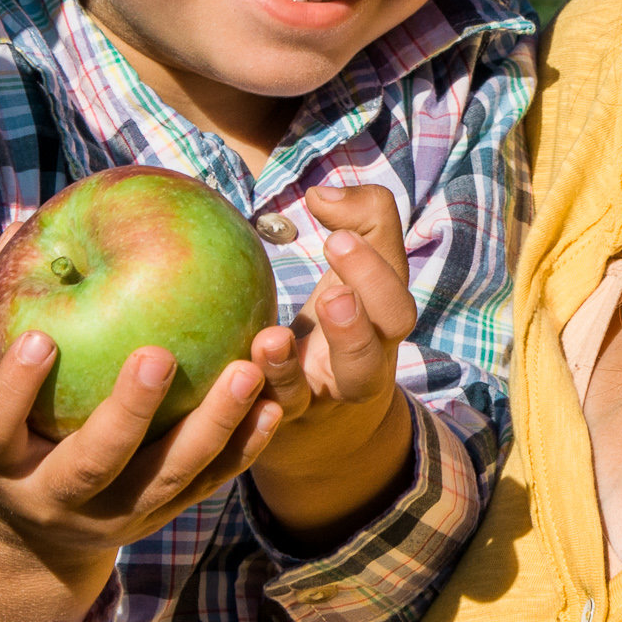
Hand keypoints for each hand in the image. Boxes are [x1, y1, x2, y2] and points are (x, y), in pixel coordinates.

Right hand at [0, 241, 288, 621]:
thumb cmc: (12, 421)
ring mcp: (115, 513)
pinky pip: (208, 481)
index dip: (15, 388)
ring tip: (246, 371)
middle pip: (93, 464)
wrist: (36, 531)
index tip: (40, 338)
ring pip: (167, 476)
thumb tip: (24, 225)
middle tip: (159, 356)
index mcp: (0, 463)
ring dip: (211, 426)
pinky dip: (242, 446)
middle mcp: (56, 497)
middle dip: (127, 414)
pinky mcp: (163, 514)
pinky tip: (272, 403)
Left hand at [249, 183, 420, 540]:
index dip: (373, 275)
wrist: (320, 420)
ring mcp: (303, 406)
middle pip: (366, 362)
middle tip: (333, 296)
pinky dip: (239, 399)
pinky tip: (228, 373)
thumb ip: (362, 219)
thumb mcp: (358, 273)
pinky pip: (247, 420)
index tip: (337, 236)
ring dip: (285, 370)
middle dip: (354, 330)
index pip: (393, 306)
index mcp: (379, 332)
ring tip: (270, 338)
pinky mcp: (261, 427)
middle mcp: (351, 375)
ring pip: (302, 399)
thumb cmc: (337, 324)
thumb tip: (322, 194)